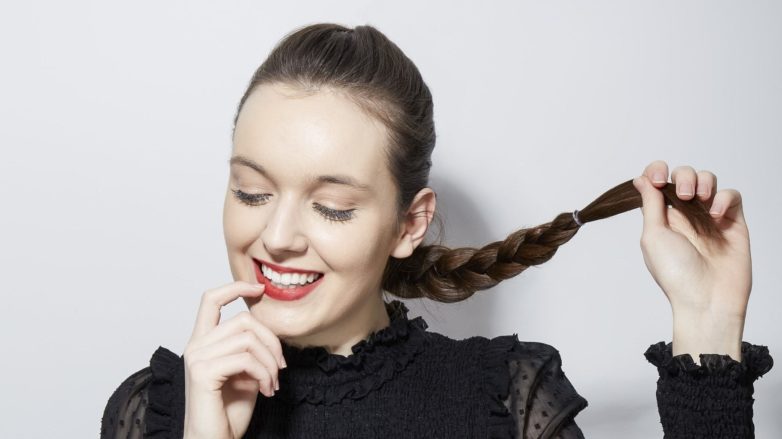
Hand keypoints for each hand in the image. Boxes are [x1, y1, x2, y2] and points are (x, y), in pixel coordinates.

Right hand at [182, 281, 285, 438]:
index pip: (211, 299)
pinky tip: (266, 390)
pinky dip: (264, 373)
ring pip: (248, 338)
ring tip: (273, 383)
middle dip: (271, 341)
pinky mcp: (203, 373)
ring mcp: (197, 358)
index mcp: (203, 342)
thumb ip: (250, 348)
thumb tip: (268, 330)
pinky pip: (246, 359)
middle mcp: (196, 346)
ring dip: (270, 362)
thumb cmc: (228, 412)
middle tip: (281, 368)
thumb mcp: (246, 372)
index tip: (259, 288)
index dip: (235, 286)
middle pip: (243, 319)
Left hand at [632, 161, 750, 361]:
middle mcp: (685, 215)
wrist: (707, 299)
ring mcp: (710, 218)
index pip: (658, 182)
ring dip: (703, 182)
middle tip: (682, 194)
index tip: (657, 177)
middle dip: (683, 176)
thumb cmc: (676, 274)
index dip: (657, 171)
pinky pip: (732, 196)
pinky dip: (723, 198)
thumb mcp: (653, 236)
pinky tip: (715, 214)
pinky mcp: (733, 223)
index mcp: (662, 218)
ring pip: (709, 181)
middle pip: (684, 176)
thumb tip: (641, 180)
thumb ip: (650, 205)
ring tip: (699, 199)